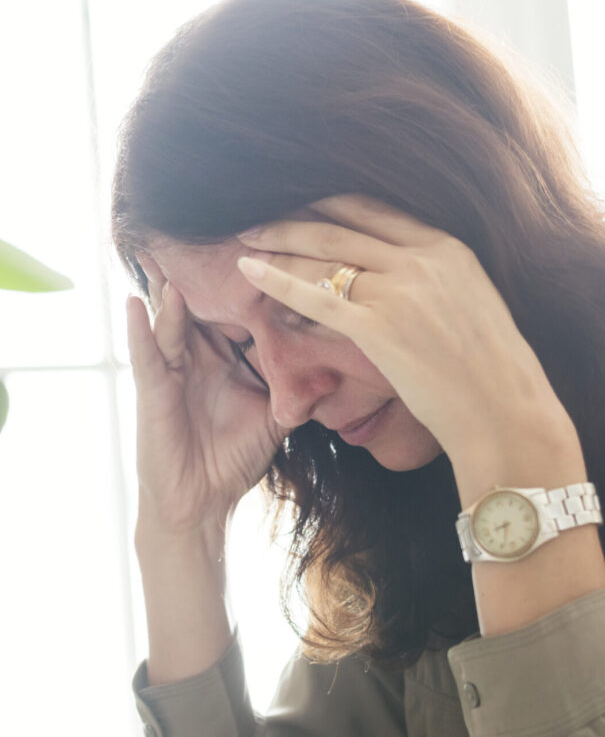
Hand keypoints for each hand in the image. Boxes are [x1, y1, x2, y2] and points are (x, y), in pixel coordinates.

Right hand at [127, 258, 286, 534]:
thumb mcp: (274, 421)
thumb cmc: (233, 461)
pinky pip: (146, 354)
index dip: (249, 288)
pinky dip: (140, 328)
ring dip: (169, 289)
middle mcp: (198, 358)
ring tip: (167, 254)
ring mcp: (173, 371)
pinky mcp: (153, 391)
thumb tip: (334, 371)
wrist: (202, 503)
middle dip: (203, 274)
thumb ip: (296, 393)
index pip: (236, 315)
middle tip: (208, 233)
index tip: (266, 251)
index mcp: (226, 361)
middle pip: (199, 307)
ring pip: (170, 321)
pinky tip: (137, 301)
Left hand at [236, 195, 574, 479]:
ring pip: (324, 253)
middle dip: (295, 216)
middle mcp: (424, 259)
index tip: (303, 207)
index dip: (331, 205)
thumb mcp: (475, 308)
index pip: (377, 210)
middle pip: (343, 222)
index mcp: (450, 248)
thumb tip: (408, 287)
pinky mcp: (380, 328)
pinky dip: (279, 280)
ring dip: (280, 242)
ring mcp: (401, 290)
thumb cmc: (494, 377)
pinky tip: (251, 271)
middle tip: (259, 218)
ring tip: (248, 240)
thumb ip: (441, 284)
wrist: (506, 414)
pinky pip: (317, 295)